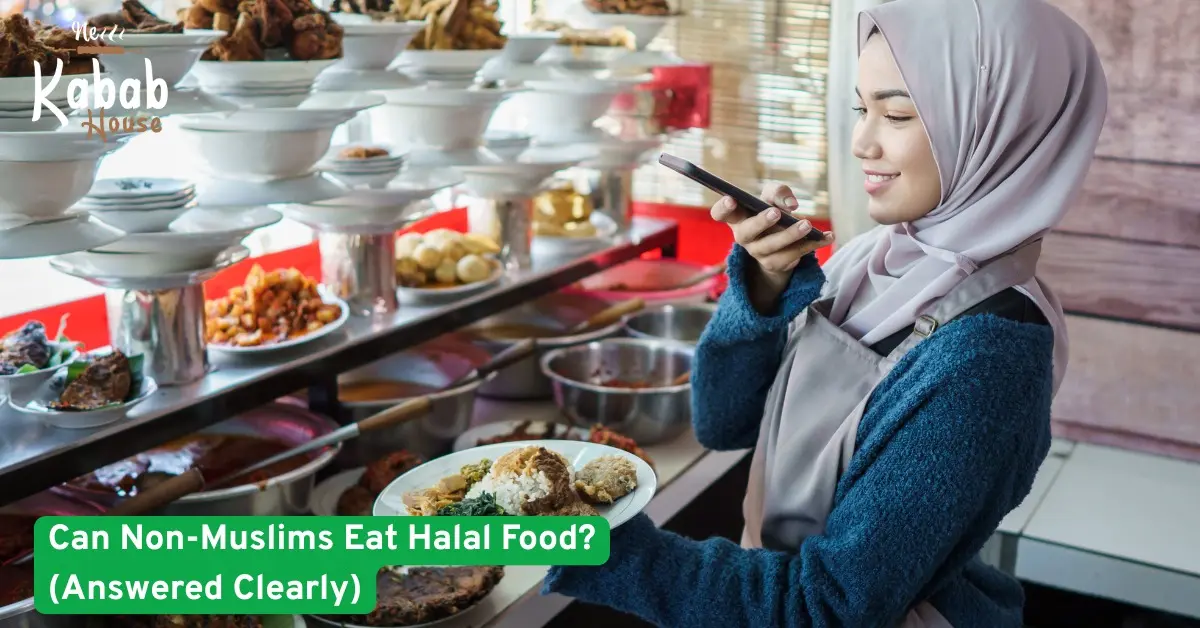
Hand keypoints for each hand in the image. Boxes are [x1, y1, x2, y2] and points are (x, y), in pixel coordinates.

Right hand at [710, 184, 832, 310]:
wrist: (779, 243)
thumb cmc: (771, 212)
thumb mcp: (772, 197)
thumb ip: (778, 192)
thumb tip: (791, 204)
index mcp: (738, 217)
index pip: (720, 214)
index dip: (723, 207)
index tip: (732, 199)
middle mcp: (744, 237)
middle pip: (747, 231)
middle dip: (761, 222)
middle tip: (776, 213)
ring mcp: (758, 253)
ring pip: (773, 246)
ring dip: (790, 235)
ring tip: (807, 225)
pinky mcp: (776, 264)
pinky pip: (794, 255)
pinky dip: (813, 244)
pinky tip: (827, 237)